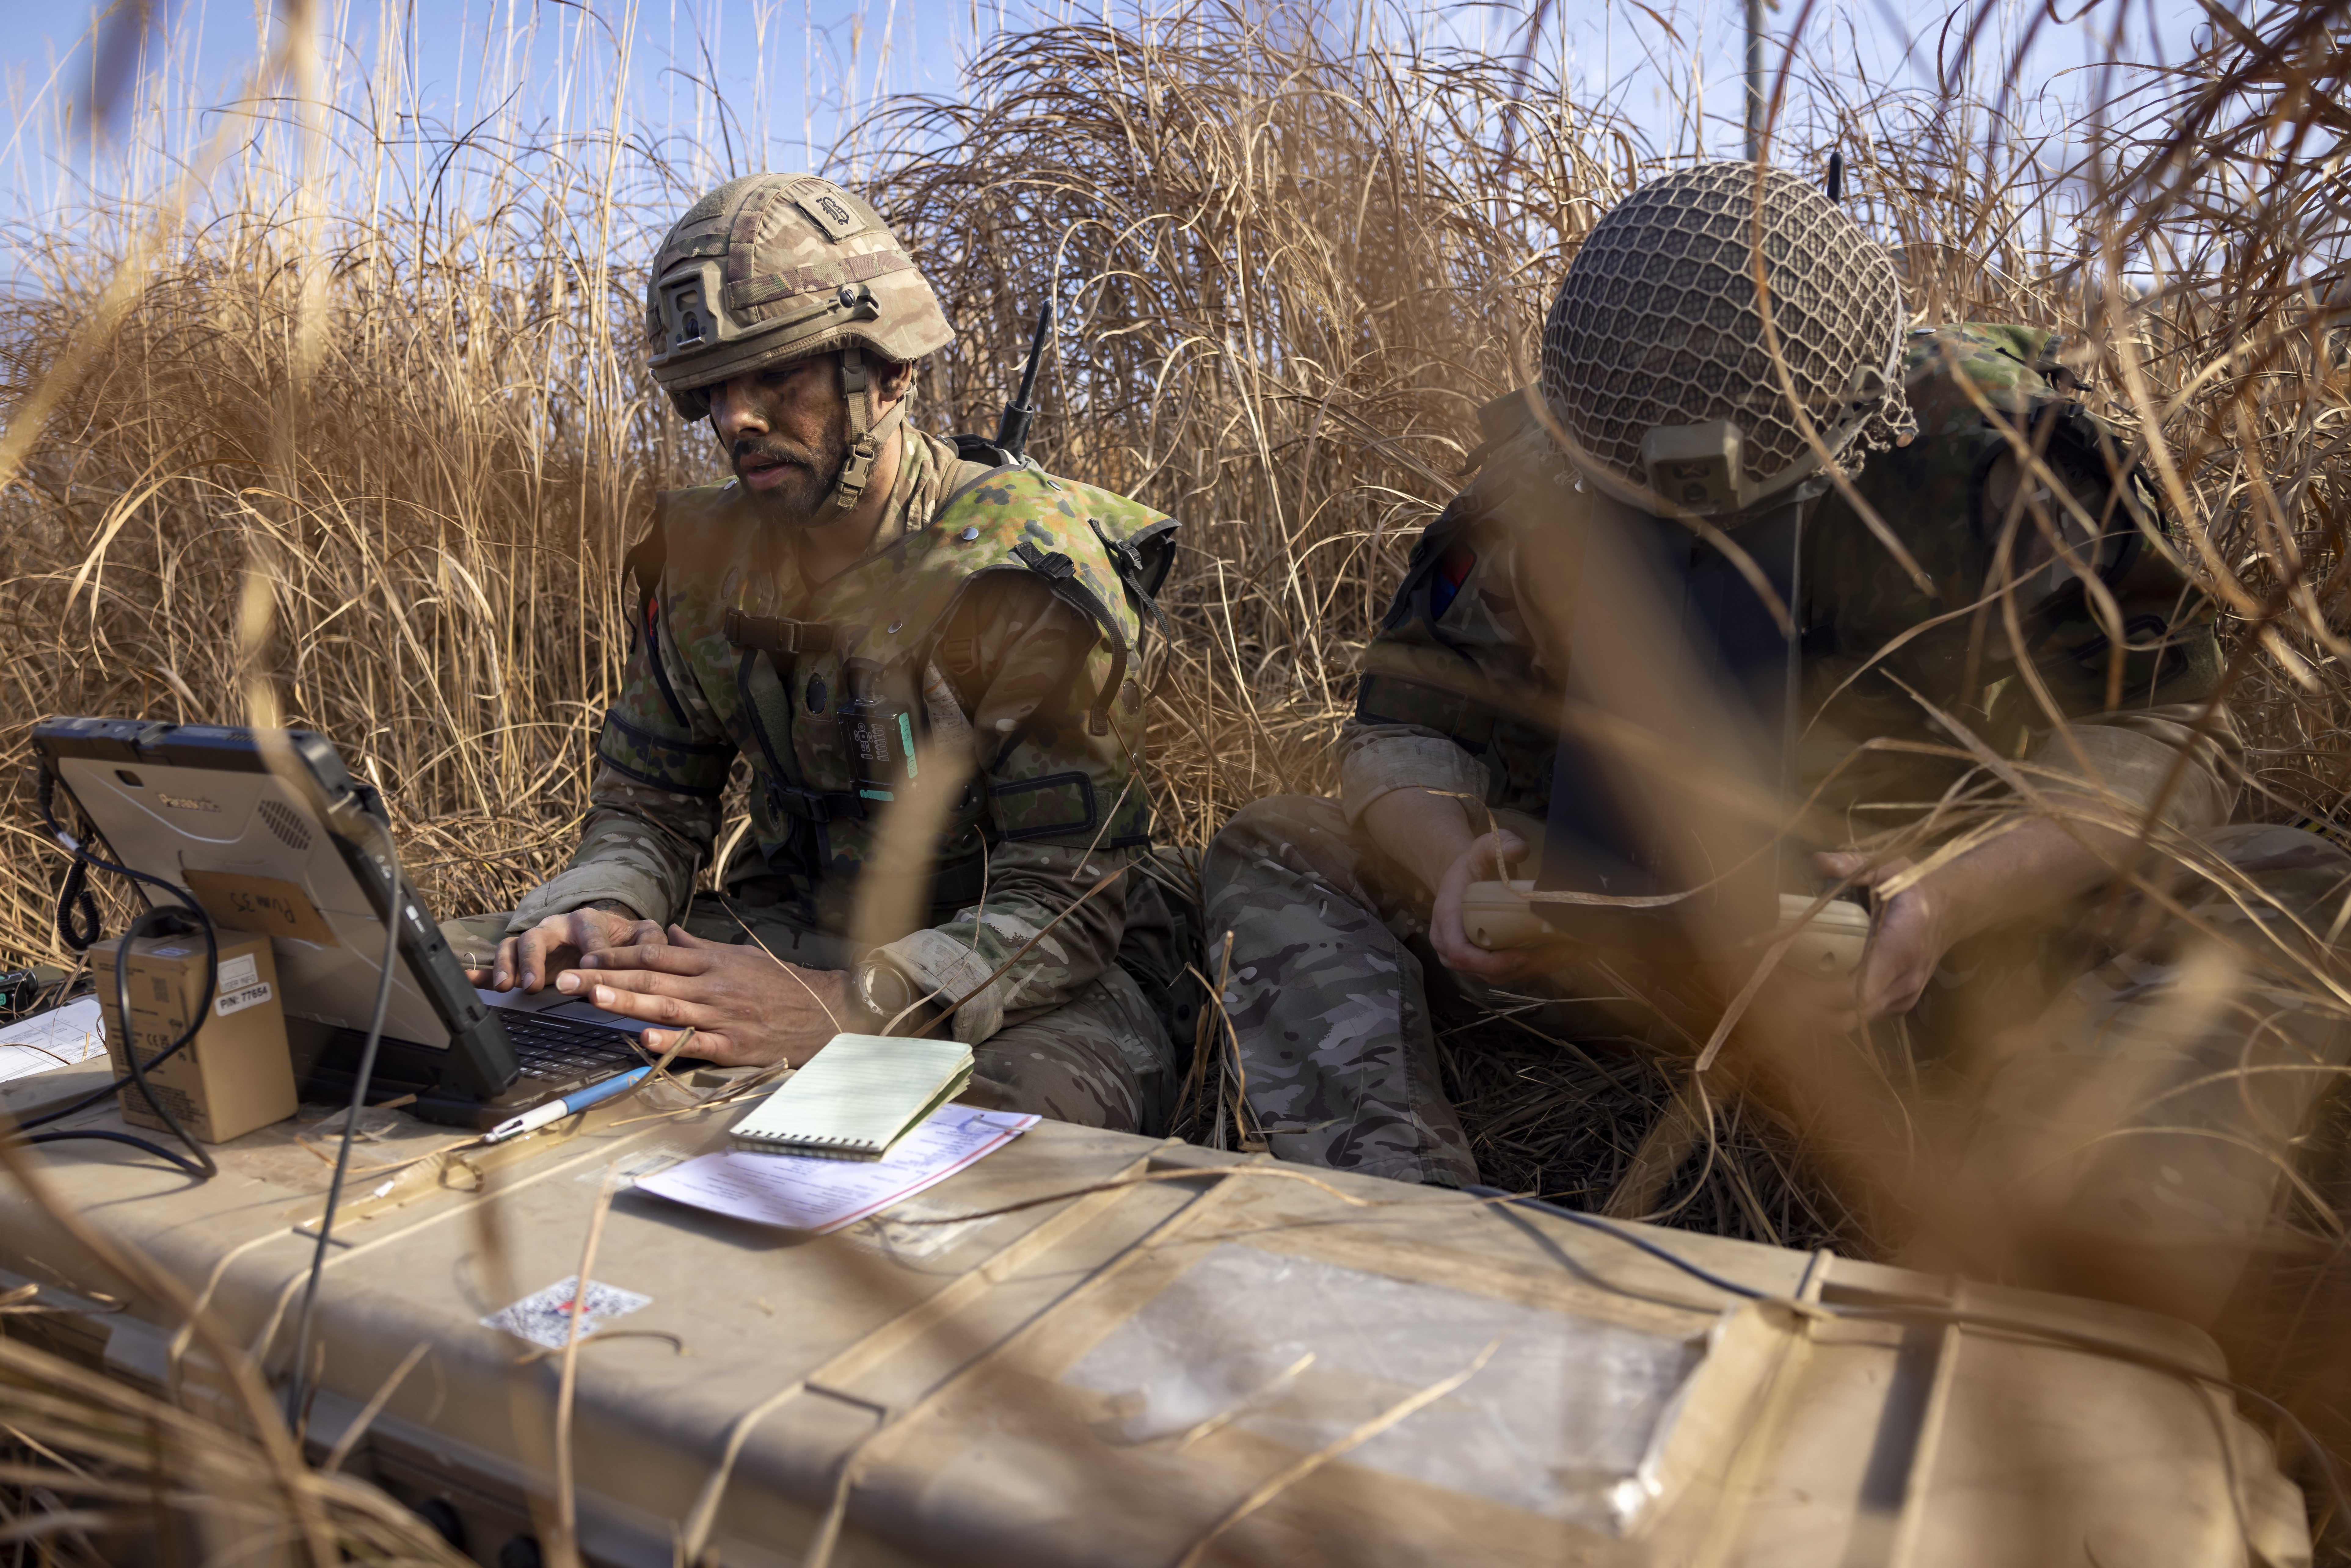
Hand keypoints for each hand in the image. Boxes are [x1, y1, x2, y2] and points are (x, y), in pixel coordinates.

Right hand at [466, 903, 663, 992]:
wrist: (602, 931)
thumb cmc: (621, 937)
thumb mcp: (642, 936)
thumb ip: (652, 939)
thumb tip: (661, 939)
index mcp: (589, 921)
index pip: (590, 933)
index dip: (591, 950)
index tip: (591, 967)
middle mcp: (557, 927)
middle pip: (539, 937)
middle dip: (534, 960)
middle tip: (533, 984)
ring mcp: (536, 942)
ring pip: (514, 946)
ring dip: (508, 966)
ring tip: (508, 988)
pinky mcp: (523, 958)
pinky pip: (497, 961)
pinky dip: (483, 972)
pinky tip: (469, 982)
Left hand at [556, 927, 855, 1066]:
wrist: (825, 1010)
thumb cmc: (779, 984)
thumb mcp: (741, 956)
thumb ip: (701, 948)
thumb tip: (670, 934)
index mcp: (712, 962)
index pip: (656, 953)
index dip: (617, 954)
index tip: (585, 955)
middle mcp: (713, 985)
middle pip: (651, 978)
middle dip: (605, 977)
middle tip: (567, 979)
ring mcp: (723, 1015)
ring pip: (668, 1006)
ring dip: (627, 1002)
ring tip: (594, 998)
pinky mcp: (735, 1044)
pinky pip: (698, 1042)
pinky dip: (671, 1040)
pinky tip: (644, 1039)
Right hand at [1428, 830, 1587, 986]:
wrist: (1464, 880)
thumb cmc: (1472, 866)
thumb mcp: (1482, 849)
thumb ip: (1498, 846)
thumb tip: (1519, 850)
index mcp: (1446, 921)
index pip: (1461, 954)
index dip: (1491, 961)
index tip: (1522, 955)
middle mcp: (1452, 949)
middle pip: (1489, 971)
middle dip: (1530, 965)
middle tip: (1567, 950)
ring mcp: (1470, 961)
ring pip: (1504, 977)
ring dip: (1541, 969)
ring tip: (1576, 952)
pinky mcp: (1487, 966)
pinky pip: (1511, 974)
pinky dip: (1540, 967)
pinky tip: (1569, 954)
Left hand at [1772, 851, 1949, 1032]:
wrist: (1952, 910)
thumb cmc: (1915, 888)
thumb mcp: (1889, 866)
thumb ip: (1854, 864)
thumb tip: (1817, 861)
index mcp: (1900, 950)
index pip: (1854, 991)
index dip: (1816, 995)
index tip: (1784, 981)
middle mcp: (1904, 982)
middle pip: (1847, 1016)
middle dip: (1806, 1010)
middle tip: (1772, 989)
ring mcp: (1902, 997)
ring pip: (1851, 1021)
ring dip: (1815, 1014)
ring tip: (1783, 991)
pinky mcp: (1898, 1004)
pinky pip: (1860, 1017)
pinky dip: (1831, 1010)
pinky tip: (1809, 991)